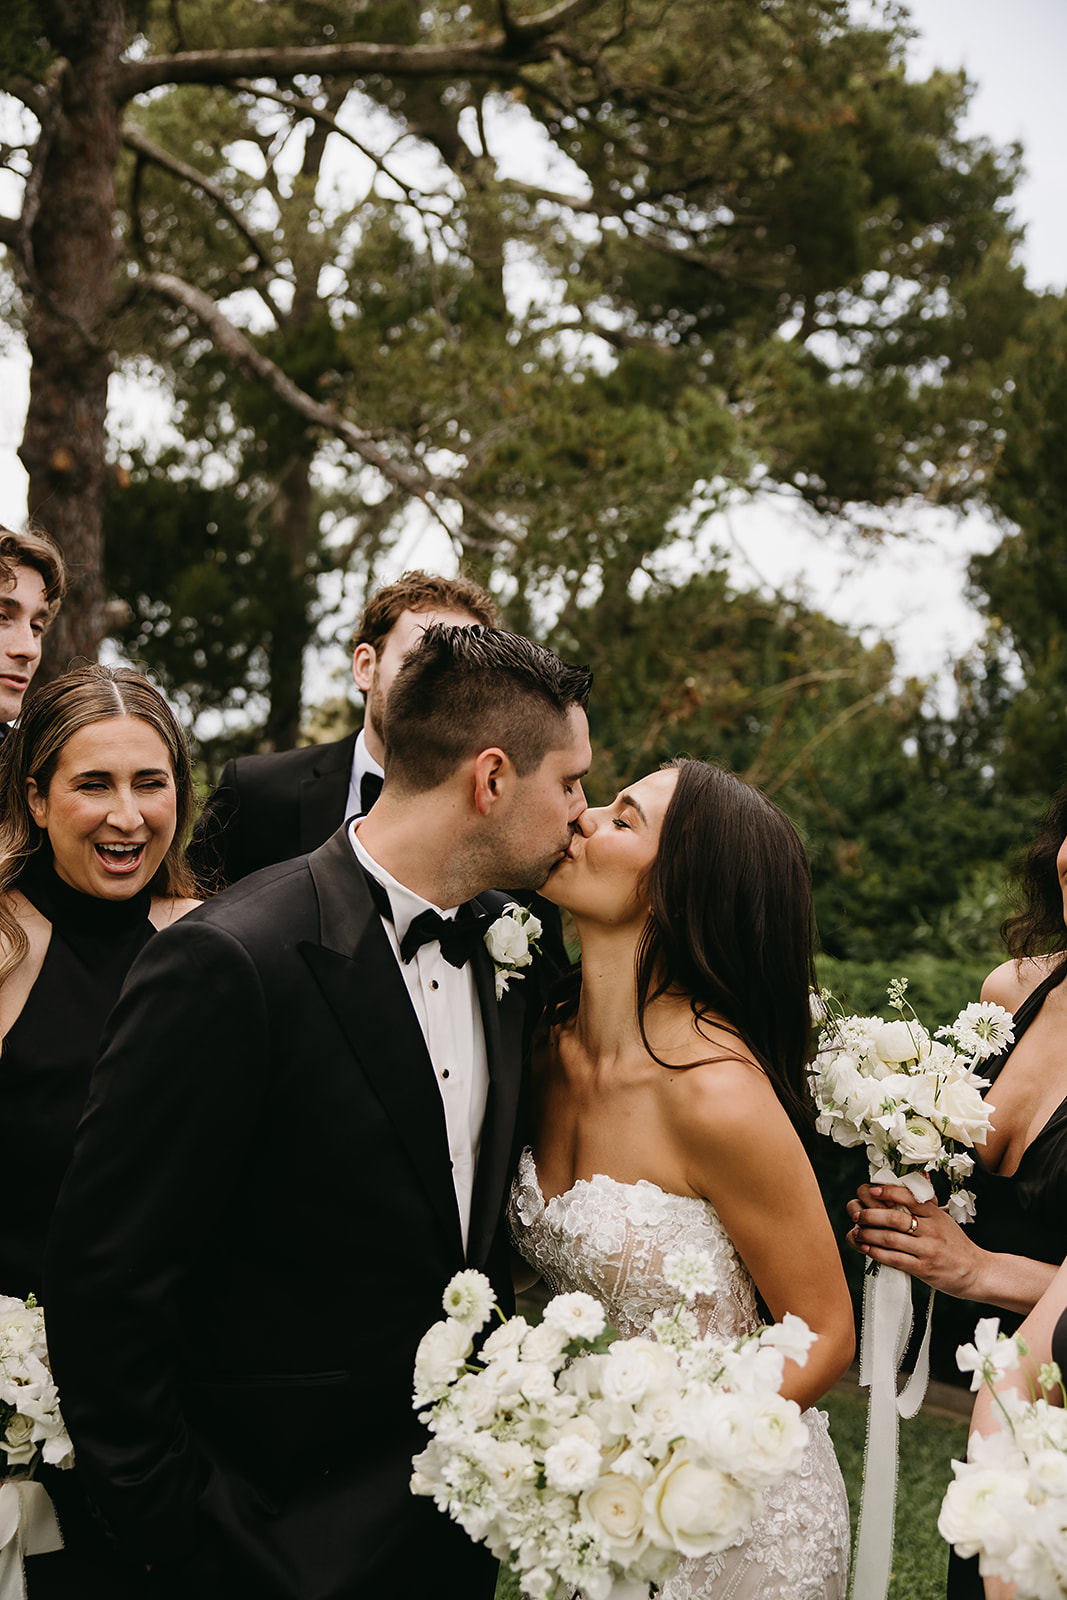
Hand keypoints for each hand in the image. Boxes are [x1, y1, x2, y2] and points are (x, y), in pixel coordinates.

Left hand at [846, 1182, 984, 1298]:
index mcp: (935, 1214)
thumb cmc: (956, 1244)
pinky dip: (877, 1253)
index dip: (887, 1192)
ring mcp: (928, 1249)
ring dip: (868, 1234)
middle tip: (856, 1214)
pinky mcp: (924, 1268)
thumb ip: (927, 1203)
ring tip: (857, 1232)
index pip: (909, 1197)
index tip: (871, 1190)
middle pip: (894, 1218)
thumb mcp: (945, 1219)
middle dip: (870, 1215)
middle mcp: (932, 1230)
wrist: (977, 1272)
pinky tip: (866, 1249)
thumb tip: (918, 1179)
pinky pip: (895, 1259)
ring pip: (890, 1238)